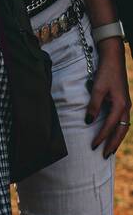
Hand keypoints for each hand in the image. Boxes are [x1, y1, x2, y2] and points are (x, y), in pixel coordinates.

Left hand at [87, 40, 130, 156]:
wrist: (114, 58)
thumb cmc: (105, 72)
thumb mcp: (97, 88)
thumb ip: (93, 106)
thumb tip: (88, 122)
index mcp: (121, 105)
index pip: (110, 126)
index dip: (102, 137)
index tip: (94, 146)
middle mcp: (126, 107)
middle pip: (121, 131)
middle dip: (113, 143)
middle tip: (105, 155)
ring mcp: (127, 104)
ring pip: (124, 126)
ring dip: (117, 138)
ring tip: (109, 149)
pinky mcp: (124, 102)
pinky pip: (122, 120)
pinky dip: (118, 129)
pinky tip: (112, 132)